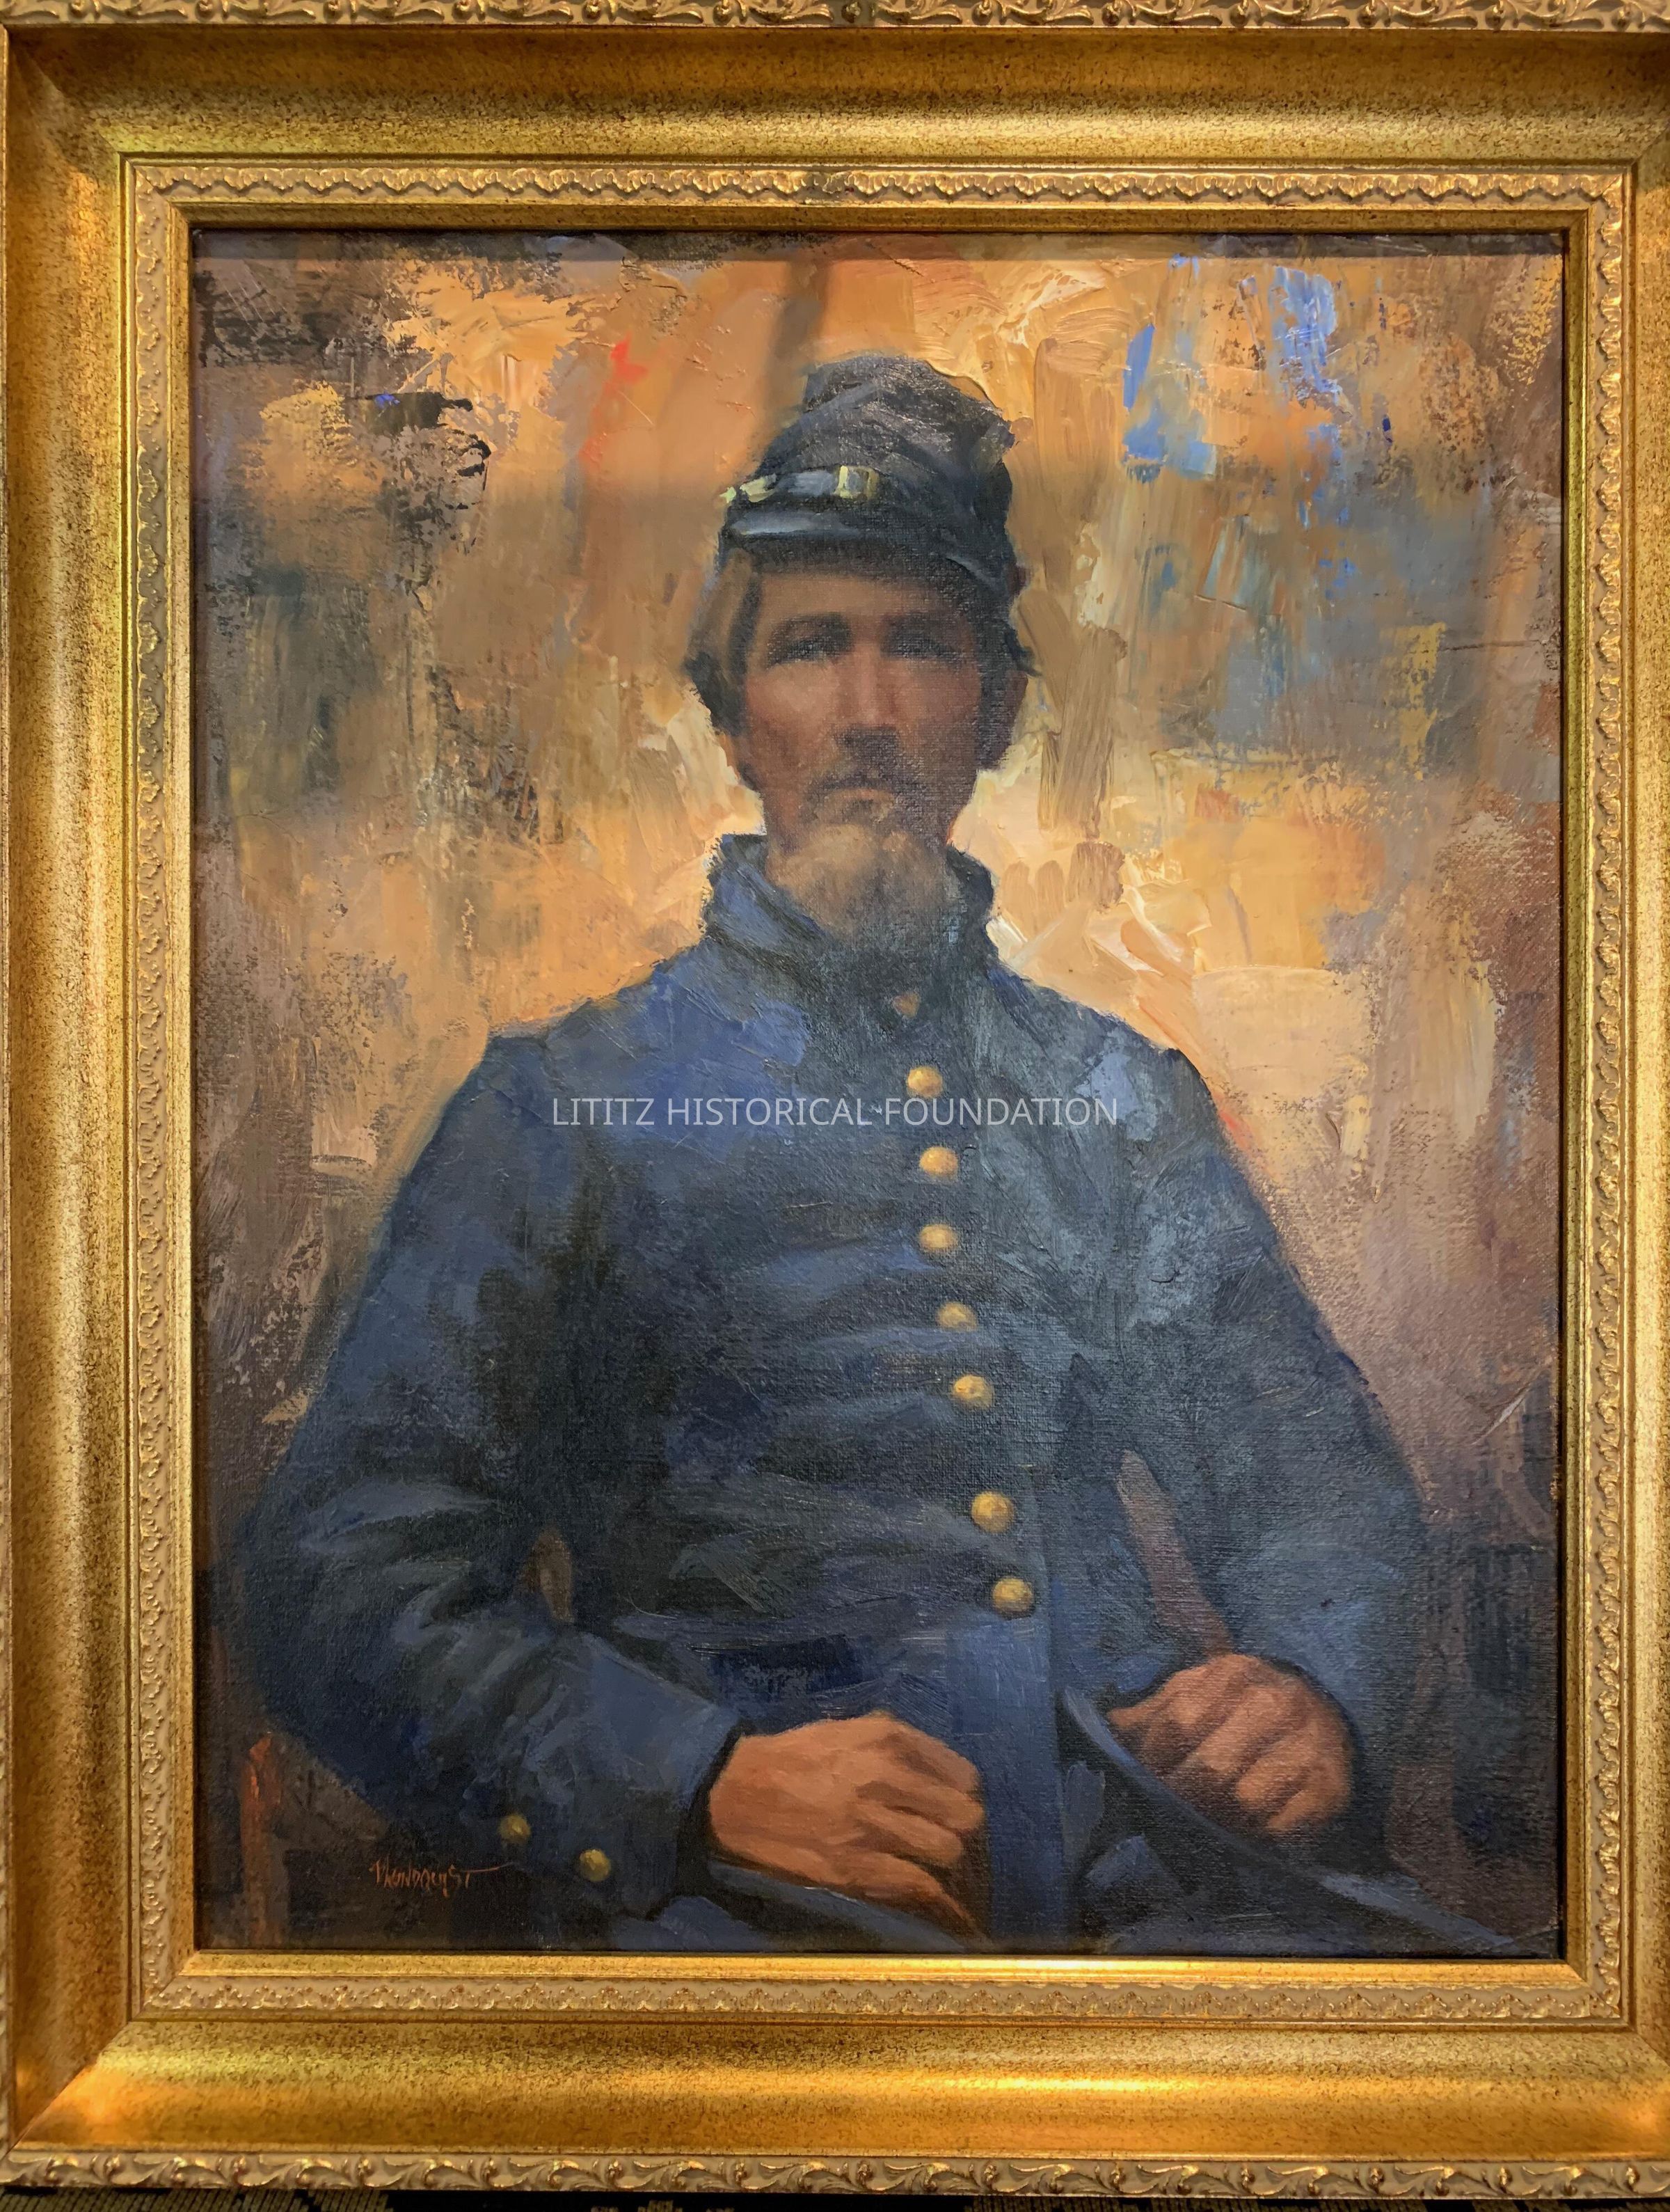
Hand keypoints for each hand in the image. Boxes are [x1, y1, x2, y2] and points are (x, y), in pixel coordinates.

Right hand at [705, 1710, 986, 1936]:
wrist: (735, 1793)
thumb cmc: (792, 1758)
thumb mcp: (846, 1729)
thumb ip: (893, 1741)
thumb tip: (938, 1767)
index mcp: (887, 1739)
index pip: (963, 1775)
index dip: (966, 1798)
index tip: (957, 1811)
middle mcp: (886, 1778)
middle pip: (965, 1816)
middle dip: (966, 1834)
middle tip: (956, 1845)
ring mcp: (870, 1825)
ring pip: (948, 1852)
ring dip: (950, 1868)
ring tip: (946, 1875)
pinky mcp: (853, 1867)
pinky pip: (919, 1887)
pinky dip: (937, 1903)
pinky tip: (944, 1910)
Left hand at [1108, 1653, 1351, 1840]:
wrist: (1326, 1709)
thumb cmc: (1244, 1704)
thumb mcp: (1199, 1690)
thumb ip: (1156, 1709)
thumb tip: (1112, 1728)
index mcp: (1234, 1674)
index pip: (1178, 1723)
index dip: (1152, 1758)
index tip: (1142, 1780)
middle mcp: (1277, 1705)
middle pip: (1211, 1770)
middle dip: (1179, 1798)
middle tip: (1162, 1815)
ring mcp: (1308, 1747)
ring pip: (1244, 1803)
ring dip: (1214, 1822)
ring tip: (1196, 1828)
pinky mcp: (1330, 1789)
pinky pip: (1279, 1827)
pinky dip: (1252, 1836)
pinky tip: (1237, 1831)